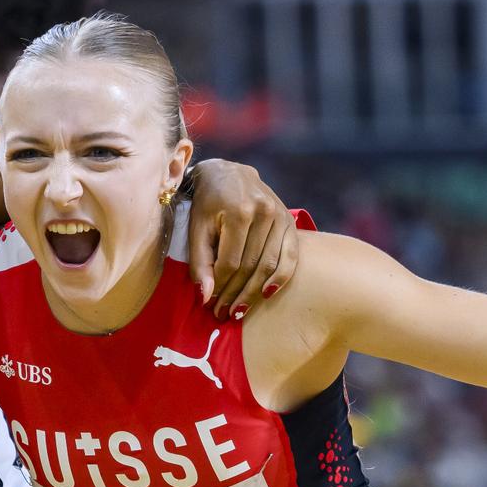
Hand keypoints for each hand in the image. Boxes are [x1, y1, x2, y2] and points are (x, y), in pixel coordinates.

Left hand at [184, 161, 299, 317]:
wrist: (227, 173)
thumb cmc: (206, 203)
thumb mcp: (196, 228)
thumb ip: (200, 262)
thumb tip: (205, 296)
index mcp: (239, 211)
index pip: (230, 261)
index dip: (220, 286)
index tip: (210, 305)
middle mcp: (264, 212)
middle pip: (251, 265)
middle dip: (236, 294)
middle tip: (223, 314)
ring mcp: (281, 216)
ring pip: (269, 265)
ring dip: (254, 292)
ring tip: (239, 311)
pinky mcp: (290, 220)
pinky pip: (290, 256)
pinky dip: (280, 278)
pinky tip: (267, 294)